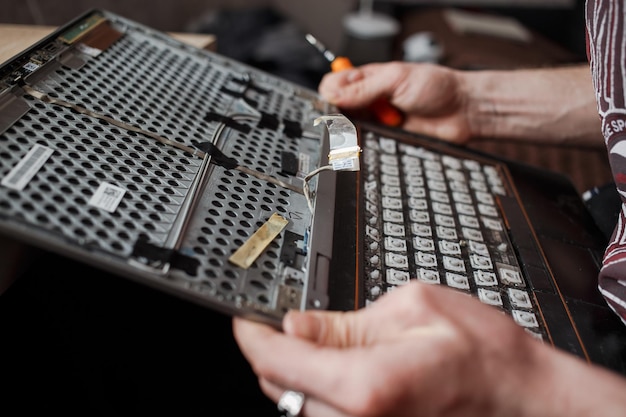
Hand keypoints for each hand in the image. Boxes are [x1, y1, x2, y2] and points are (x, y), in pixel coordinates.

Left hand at [234, 282, 566, 416]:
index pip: (277, 359)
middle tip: (283, 319)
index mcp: (364, 386)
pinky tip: (339, 368)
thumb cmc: (483, 355)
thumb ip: (343, 322)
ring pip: (297, 406)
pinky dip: (318, 392)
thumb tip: (296, 324)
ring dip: (295, 372)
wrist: (523, 399)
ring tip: (318, 341)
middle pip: (279, 387)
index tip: (245, 317)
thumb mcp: (410, 309)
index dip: (252, 333)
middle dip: (272, 351)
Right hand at [318, 62, 471, 144]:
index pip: (334, 85)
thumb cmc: (438, 87)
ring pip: (351, 131)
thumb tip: (333, 94)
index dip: (330, 94)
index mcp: (368, 79)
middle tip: (351, 117)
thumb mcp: (396, 79)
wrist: (464, 112)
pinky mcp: (387, 140)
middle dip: (341, 116)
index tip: (334, 102)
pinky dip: (371, 144)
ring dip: (359, 131)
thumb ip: (364, 88)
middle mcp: (370, 101)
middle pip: (338, 111)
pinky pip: (369, 146)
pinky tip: (380, 137)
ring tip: (373, 125)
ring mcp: (378, 122)